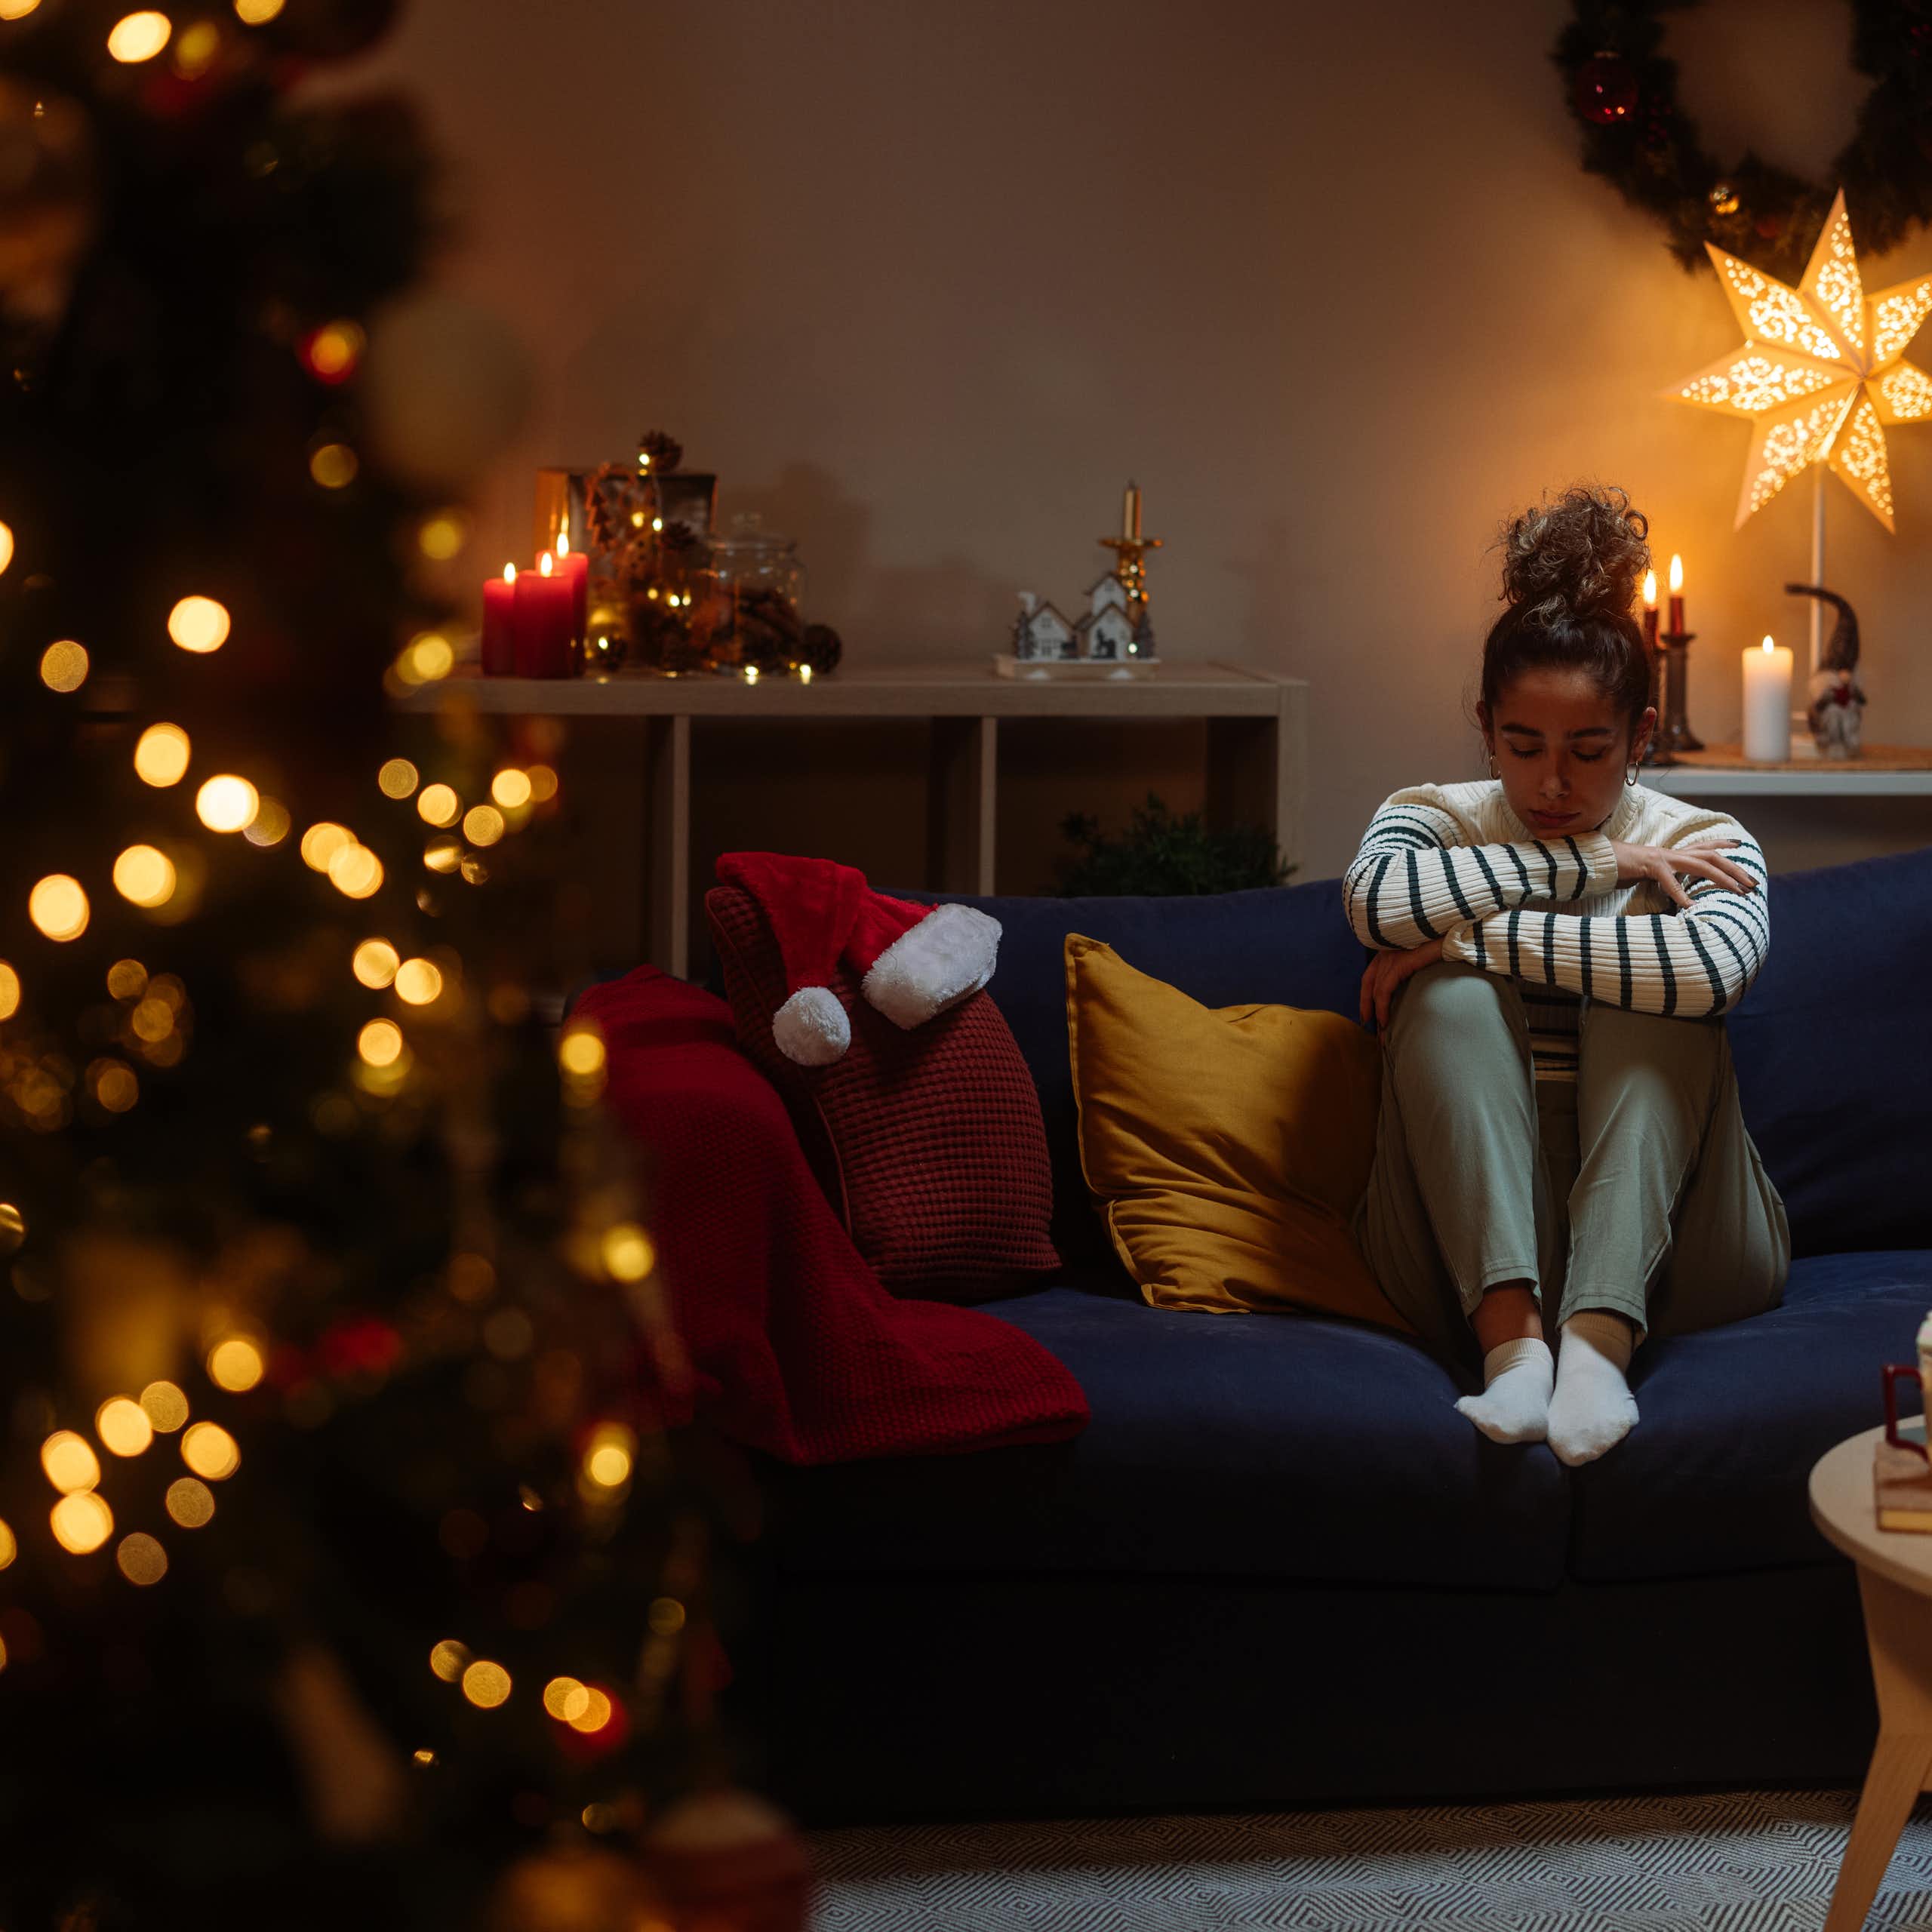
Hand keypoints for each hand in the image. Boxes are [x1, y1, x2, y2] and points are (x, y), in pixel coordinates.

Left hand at [1359, 935, 1444, 1029]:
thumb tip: (1408, 990)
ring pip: (1376, 990)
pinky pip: (1384, 990)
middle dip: (1366, 1005)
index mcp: (1388, 950)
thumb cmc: (1440, 948)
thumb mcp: (1418, 959)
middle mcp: (1386, 953)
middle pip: (1368, 983)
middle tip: (1367, 1022)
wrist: (1451, 937)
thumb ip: (1408, 970)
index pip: (1370, 976)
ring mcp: (1391, 957)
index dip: (1365, 995)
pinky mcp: (1399, 963)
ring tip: (1380, 1028)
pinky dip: (1382, 1007)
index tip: (1367, 1012)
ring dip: (1376, 1011)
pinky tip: (1384, 1020)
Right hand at [1606, 836, 1757, 909]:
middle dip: (1735, 869)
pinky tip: (1690, 907)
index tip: (1740, 844)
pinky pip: (1670, 882)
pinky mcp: (1650, 866)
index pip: (1703, 845)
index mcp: (1672, 853)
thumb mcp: (1649, 874)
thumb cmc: (1622, 869)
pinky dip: (1681, 895)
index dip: (1723, 842)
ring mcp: (1662, 858)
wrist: (1599, 861)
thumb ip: (1665, 878)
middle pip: (1712, 855)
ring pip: (1701, 863)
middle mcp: (1672, 852)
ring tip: (1738, 891)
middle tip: (1752, 883)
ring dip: (1722, 878)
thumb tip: (1677, 891)